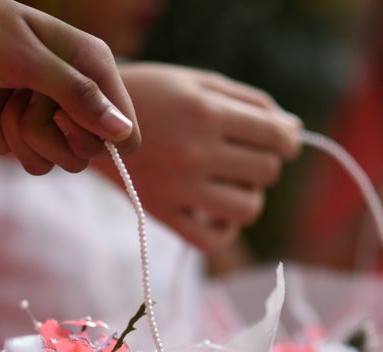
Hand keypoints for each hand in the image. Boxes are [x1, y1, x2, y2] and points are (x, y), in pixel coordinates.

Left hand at [0, 0, 139, 173]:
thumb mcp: (31, 61)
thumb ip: (79, 96)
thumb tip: (122, 132)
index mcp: (94, 67)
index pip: (125, 132)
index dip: (98, 138)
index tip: (65, 119)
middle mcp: (77, 92)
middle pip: (83, 154)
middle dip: (45, 136)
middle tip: (24, 101)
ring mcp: (49, 111)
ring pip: (49, 159)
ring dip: (15, 133)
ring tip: (2, 97)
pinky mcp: (21, 124)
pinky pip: (19, 154)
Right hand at [60, 63, 301, 250]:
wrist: (87, 119)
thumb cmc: (153, 95)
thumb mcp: (198, 83)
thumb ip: (250, 103)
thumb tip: (295, 132)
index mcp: (206, 113)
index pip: (277, 137)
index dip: (288, 140)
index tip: (280, 141)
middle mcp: (195, 152)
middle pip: (266, 172)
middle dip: (263, 163)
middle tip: (241, 154)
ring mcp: (178, 189)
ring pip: (247, 208)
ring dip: (248, 195)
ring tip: (230, 182)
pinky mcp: (161, 215)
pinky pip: (212, 238)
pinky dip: (223, 227)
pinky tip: (214, 209)